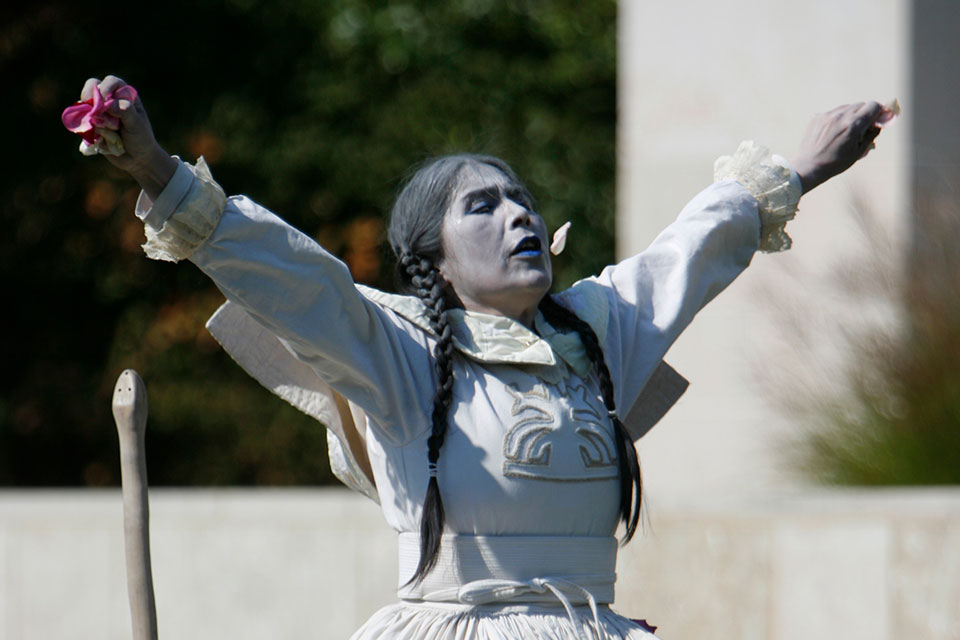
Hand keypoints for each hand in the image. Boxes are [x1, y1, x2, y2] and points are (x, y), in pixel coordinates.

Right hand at [78, 76, 176, 199]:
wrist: (137, 159)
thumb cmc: (141, 138)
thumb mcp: (137, 125)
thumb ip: (125, 112)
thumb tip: (110, 103)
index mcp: (125, 95)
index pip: (111, 82)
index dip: (105, 87)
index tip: (103, 98)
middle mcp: (110, 100)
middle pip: (92, 88)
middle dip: (91, 98)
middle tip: (93, 110)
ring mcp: (99, 112)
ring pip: (85, 106)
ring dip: (91, 118)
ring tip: (108, 131)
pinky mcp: (91, 124)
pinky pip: (82, 122)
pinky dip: (87, 129)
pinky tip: (100, 139)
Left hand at [789, 101, 884, 193]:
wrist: (808, 166)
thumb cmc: (834, 163)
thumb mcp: (859, 151)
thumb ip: (871, 134)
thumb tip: (879, 124)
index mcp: (853, 125)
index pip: (873, 106)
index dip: (879, 112)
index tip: (879, 119)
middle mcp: (840, 116)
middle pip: (861, 105)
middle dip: (866, 114)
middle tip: (864, 127)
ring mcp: (827, 115)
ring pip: (847, 107)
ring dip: (852, 115)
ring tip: (847, 132)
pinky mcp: (817, 117)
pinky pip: (834, 112)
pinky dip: (838, 119)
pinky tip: (834, 132)